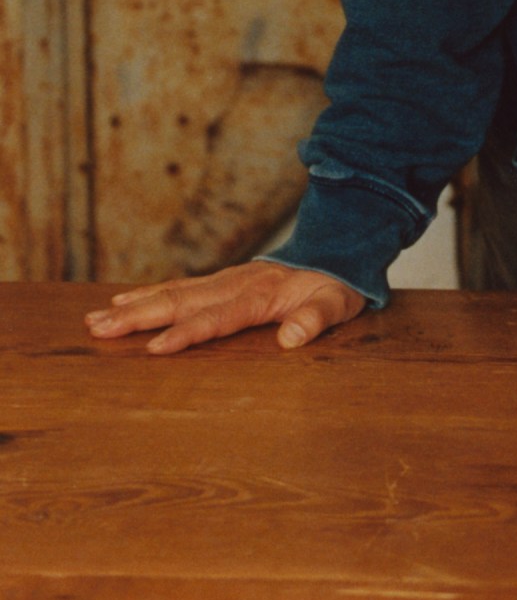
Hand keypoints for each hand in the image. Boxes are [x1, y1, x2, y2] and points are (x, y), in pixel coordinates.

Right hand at [85, 261, 364, 355]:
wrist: (336, 250)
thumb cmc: (336, 284)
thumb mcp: (337, 303)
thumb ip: (316, 319)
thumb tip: (292, 338)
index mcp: (259, 295)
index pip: (217, 318)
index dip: (187, 334)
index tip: (155, 349)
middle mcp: (234, 284)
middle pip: (181, 302)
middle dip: (139, 317)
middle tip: (99, 329)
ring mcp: (225, 280)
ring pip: (172, 292)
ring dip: (134, 306)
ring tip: (96, 319)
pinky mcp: (220, 282)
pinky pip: (179, 287)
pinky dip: (148, 294)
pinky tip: (122, 301)